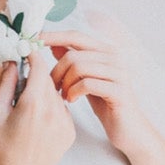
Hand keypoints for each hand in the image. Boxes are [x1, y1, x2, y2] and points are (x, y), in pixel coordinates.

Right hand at [0, 56, 74, 164]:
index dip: (33, 55)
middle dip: (36, 78)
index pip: (41, 67)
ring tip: (26, 111)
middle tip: (20, 83)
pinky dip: (51, 110)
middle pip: (49, 81)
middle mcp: (55, 112)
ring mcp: (66, 123)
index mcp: (34, 104)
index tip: (27, 50)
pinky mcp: (71, 133)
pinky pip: (62, 111)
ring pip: (56, 96)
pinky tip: (36, 124)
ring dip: (44, 95)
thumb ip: (6, 84)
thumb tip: (12, 62)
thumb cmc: (2, 148)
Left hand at [42, 29, 154, 155]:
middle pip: (73, 54)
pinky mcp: (119, 90)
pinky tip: (71, 100)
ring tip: (63, 95)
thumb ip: (74, 59)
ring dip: (64, 83)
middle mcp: (116, 58)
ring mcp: (120, 73)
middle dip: (56, 71)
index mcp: (107, 51)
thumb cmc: (107, 103)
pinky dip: (73, 92)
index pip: (76, 36)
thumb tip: (53, 43)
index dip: (54, 36)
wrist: (129, 128)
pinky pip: (87, 84)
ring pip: (79, 67)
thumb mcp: (87, 78)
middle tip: (51, 86)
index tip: (36, 40)